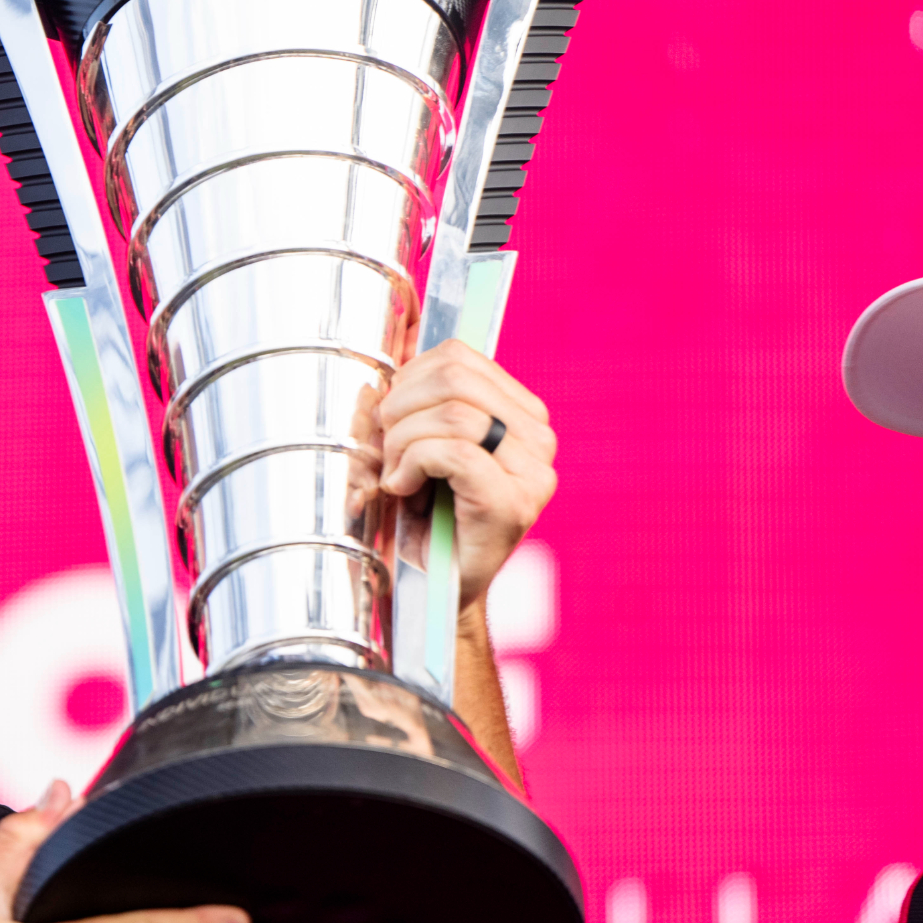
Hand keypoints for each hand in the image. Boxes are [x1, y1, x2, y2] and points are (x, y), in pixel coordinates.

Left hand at [377, 341, 556, 607]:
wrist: (428, 591)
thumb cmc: (416, 516)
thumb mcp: (404, 444)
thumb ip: (401, 396)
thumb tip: (393, 331)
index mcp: (518, 413)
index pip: (457, 356)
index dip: (406, 378)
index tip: (388, 419)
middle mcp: (537, 437)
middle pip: (452, 376)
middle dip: (399, 408)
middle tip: (385, 449)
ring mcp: (532, 472)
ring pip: (449, 412)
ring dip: (400, 443)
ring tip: (395, 476)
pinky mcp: (513, 502)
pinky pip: (452, 451)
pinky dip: (411, 465)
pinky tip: (403, 491)